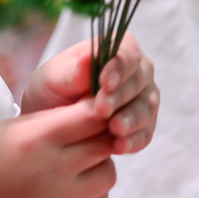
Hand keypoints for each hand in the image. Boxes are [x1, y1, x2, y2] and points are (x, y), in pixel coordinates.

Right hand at [0, 99, 117, 197]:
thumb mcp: (9, 129)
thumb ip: (51, 122)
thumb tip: (92, 113)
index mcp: (35, 138)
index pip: (93, 116)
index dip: (99, 110)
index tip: (97, 109)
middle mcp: (50, 171)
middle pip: (106, 146)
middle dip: (102, 136)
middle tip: (89, 136)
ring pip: (107, 177)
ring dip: (99, 166)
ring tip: (78, 164)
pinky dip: (90, 195)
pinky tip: (70, 188)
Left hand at [23, 35, 158, 153]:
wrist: (52, 120)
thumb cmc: (53, 90)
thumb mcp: (53, 78)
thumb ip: (72, 71)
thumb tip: (89, 58)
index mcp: (118, 50)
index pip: (128, 53)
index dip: (120, 67)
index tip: (105, 82)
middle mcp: (137, 72)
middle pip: (139, 82)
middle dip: (121, 97)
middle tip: (103, 110)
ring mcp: (143, 100)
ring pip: (146, 109)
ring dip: (132, 120)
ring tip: (115, 130)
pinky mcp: (142, 127)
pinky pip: (145, 134)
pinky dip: (135, 141)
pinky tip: (121, 147)